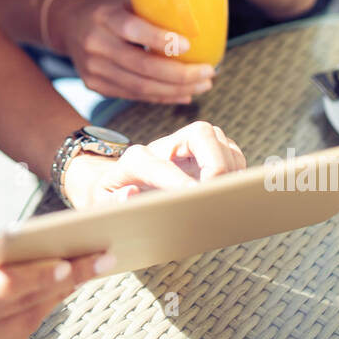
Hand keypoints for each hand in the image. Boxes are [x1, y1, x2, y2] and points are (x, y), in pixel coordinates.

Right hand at [0, 233, 110, 338]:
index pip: (1, 285)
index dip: (38, 274)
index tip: (70, 260)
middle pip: (21, 305)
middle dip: (64, 281)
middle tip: (97, 260)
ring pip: (26, 324)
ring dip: (59, 297)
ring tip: (86, 272)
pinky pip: (20, 337)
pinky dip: (42, 313)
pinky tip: (59, 292)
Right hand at [50, 0, 215, 103]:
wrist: (67, 25)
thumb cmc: (107, 8)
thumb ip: (153, 6)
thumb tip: (199, 17)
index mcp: (104, 16)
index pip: (133, 30)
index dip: (161, 40)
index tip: (189, 44)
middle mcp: (95, 44)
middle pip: (142, 67)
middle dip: (180, 75)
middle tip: (208, 73)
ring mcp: (93, 69)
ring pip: (141, 87)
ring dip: (176, 90)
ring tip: (202, 85)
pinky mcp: (95, 85)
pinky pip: (134, 96)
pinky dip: (162, 97)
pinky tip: (183, 94)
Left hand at [64, 121, 246, 205]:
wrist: (119, 183)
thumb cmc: (113, 196)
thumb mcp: (101, 204)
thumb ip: (110, 204)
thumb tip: (130, 194)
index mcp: (135, 159)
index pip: (156, 163)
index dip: (175, 179)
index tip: (192, 195)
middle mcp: (165, 145)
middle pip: (200, 133)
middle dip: (215, 162)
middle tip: (218, 194)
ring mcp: (188, 144)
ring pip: (220, 140)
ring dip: (230, 168)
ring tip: (226, 196)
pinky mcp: (207, 152)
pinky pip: (232, 151)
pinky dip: (237, 170)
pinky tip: (230, 192)